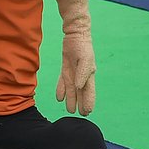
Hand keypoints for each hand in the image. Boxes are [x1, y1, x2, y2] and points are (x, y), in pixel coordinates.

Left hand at [54, 0, 95, 114]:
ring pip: (72, 89)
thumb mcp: (84, 59)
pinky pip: (63, 81)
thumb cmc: (82, 45)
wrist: (75, 33)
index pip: (89, 91)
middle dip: (81, 103)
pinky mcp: (66, 67)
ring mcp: (74, 71)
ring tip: (70, 110)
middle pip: (82, 92)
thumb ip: (83, 73)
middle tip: (81, 115)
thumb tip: (79, 87)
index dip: (89, 102)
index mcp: (89, 74)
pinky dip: (61, 89)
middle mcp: (82, 75)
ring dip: (71, 99)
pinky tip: (59, 97)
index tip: (87, 112)